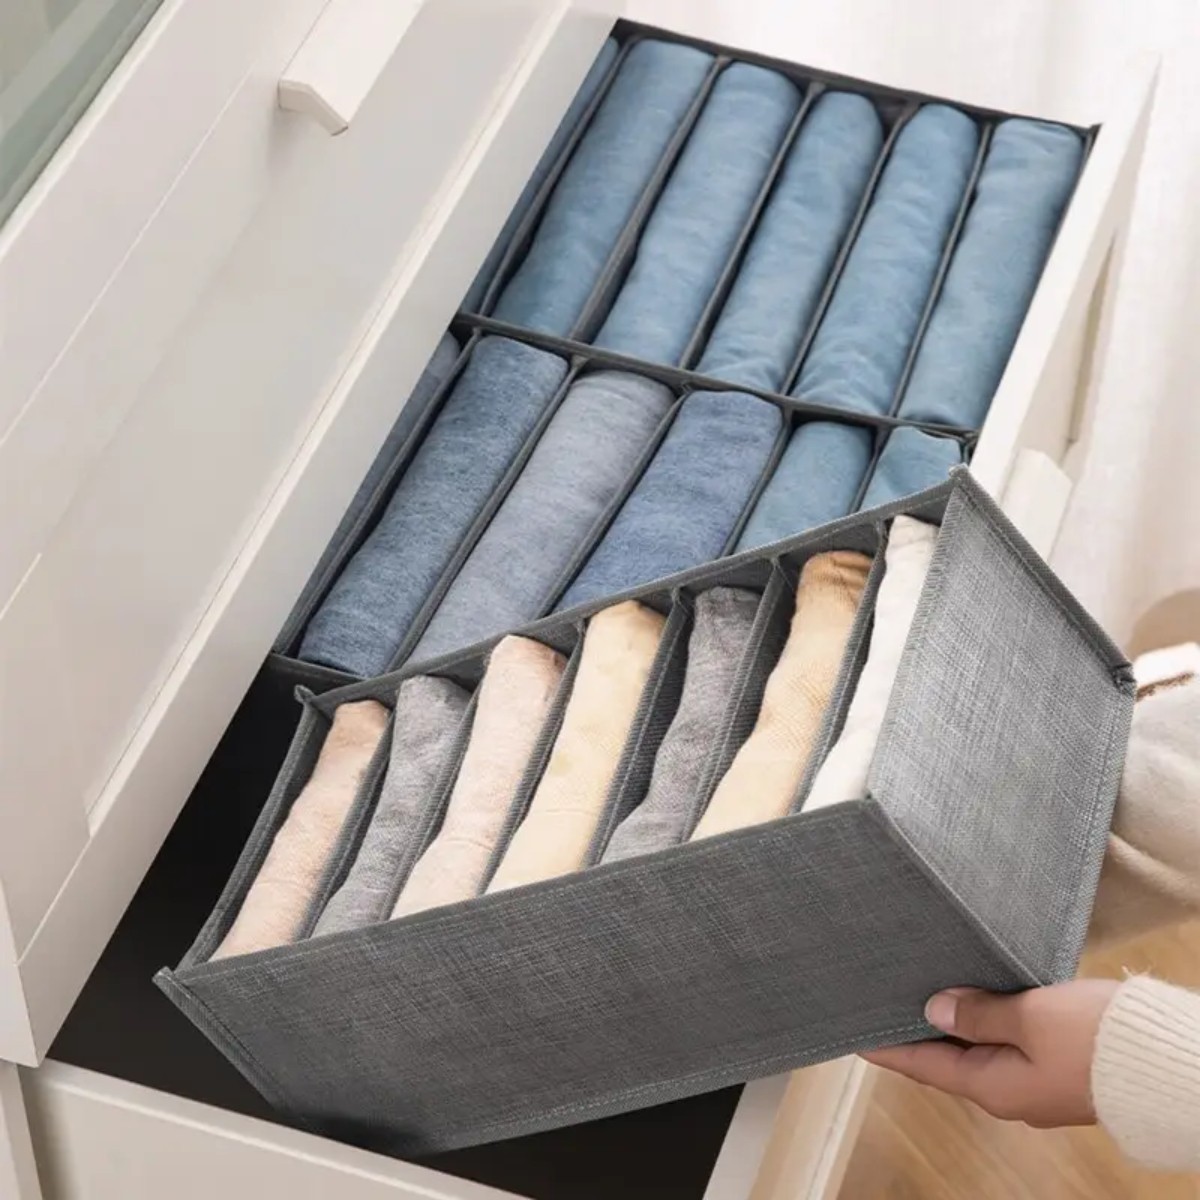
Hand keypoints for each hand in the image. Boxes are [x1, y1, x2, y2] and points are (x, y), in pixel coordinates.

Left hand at [861, 979, 1118, 1127]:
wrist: (1168, 1063)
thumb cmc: (1096, 1040)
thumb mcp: (1029, 1017)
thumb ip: (978, 1014)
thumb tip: (934, 1010)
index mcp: (993, 1087)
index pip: (923, 1066)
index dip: (888, 1049)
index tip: (855, 1036)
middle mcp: (1009, 1092)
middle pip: (947, 1060)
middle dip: (917, 1033)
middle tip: (883, 1003)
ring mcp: (1036, 1082)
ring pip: (979, 1050)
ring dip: (952, 1024)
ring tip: (921, 993)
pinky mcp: (1058, 1066)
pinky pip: (1008, 1043)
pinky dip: (985, 1022)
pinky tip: (977, 998)